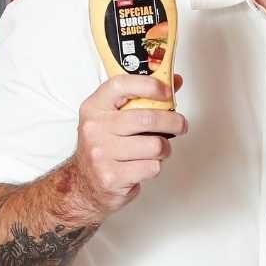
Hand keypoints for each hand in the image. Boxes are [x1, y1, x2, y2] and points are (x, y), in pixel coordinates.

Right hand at [71, 74, 187, 215]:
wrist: (85, 184)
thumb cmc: (105, 147)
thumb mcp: (114, 118)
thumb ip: (142, 98)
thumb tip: (173, 81)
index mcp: (94, 108)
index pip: (121, 85)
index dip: (149, 85)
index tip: (167, 91)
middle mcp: (95, 129)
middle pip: (148, 118)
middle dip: (173, 122)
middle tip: (180, 125)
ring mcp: (101, 154)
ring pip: (155, 145)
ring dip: (164, 149)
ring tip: (157, 150)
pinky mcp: (112, 177)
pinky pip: (152, 167)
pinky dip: (155, 167)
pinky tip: (143, 165)